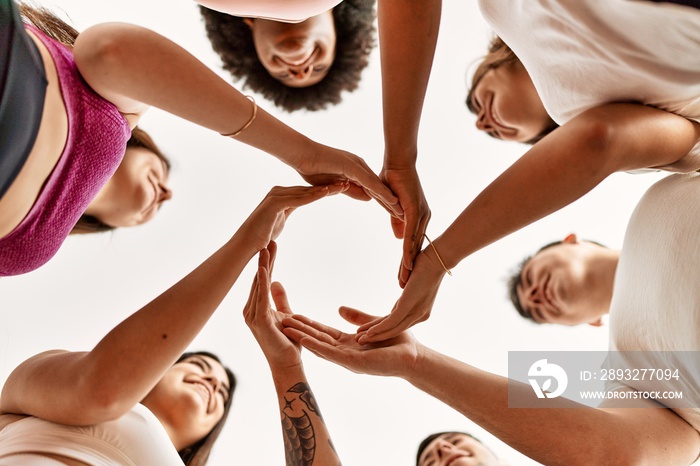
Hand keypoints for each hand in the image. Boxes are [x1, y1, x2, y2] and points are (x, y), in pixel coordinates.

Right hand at [239, 184, 347, 251]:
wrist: (247, 244)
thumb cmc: (262, 235)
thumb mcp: (281, 220)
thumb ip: (288, 210)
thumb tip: (294, 208)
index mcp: (282, 195)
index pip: (308, 191)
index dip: (325, 189)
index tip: (341, 188)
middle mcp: (279, 192)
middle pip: (309, 189)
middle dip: (329, 186)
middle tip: (347, 183)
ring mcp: (276, 196)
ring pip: (306, 192)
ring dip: (325, 189)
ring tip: (342, 186)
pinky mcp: (274, 203)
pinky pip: (298, 199)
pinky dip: (313, 196)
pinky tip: (326, 192)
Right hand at [243, 242, 300, 369]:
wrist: (288, 364)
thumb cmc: (287, 342)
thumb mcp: (285, 314)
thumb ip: (279, 298)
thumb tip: (276, 281)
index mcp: (256, 308)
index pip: (262, 280)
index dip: (267, 262)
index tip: (271, 244)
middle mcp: (250, 311)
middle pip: (259, 279)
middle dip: (264, 260)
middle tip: (268, 238)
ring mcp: (252, 317)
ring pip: (258, 286)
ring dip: (263, 266)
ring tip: (265, 248)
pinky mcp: (260, 322)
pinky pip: (261, 299)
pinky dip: (262, 283)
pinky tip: (265, 269)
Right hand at [282, 307, 419, 377]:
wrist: (415, 357)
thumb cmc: (398, 343)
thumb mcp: (372, 324)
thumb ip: (356, 318)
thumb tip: (339, 308)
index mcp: (348, 344)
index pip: (323, 333)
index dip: (307, 324)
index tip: (291, 315)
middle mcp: (345, 353)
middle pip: (317, 339)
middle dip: (299, 330)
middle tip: (279, 321)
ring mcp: (348, 359)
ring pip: (320, 346)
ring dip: (302, 337)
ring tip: (285, 328)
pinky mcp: (354, 363)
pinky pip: (332, 353)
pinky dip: (316, 346)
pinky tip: (304, 340)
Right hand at [295, 143, 403, 219]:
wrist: (301, 154)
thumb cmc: (312, 168)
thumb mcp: (334, 185)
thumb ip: (349, 190)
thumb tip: (365, 198)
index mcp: (355, 170)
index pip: (372, 189)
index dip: (382, 201)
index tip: (392, 213)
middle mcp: (359, 166)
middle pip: (378, 187)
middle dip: (390, 202)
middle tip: (402, 215)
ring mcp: (356, 165)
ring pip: (377, 185)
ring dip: (389, 199)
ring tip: (401, 211)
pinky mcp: (352, 166)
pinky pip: (369, 181)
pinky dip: (381, 191)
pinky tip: (391, 200)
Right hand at [354, 247, 445, 342]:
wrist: (438, 258)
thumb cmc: (426, 267)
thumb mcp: (413, 285)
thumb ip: (406, 295)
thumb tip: (401, 293)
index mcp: (420, 312)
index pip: (398, 324)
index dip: (382, 329)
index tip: (368, 333)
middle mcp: (420, 316)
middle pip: (395, 330)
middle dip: (376, 336)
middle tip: (360, 340)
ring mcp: (416, 312)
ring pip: (392, 329)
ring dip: (375, 335)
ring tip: (360, 339)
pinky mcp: (410, 305)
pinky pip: (392, 321)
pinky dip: (379, 328)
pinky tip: (369, 332)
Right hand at [380, 165, 430, 286]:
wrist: (397, 160)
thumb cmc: (392, 178)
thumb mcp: (392, 206)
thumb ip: (395, 220)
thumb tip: (397, 236)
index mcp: (418, 217)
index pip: (412, 245)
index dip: (407, 262)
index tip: (402, 277)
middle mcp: (423, 219)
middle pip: (415, 250)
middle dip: (408, 270)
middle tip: (403, 288)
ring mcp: (421, 216)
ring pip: (414, 247)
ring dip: (408, 266)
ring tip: (403, 282)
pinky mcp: (415, 212)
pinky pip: (411, 236)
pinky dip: (408, 251)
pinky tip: (406, 265)